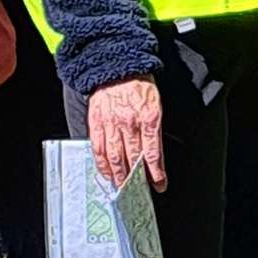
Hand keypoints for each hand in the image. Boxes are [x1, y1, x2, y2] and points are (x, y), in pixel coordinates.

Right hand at [88, 76, 168, 191]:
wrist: (118, 66)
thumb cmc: (141, 85)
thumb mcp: (157, 105)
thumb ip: (154, 129)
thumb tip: (153, 155)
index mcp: (149, 118)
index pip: (153, 154)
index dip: (157, 173)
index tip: (160, 186)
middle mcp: (130, 123)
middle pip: (133, 159)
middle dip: (136, 179)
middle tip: (138, 191)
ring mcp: (111, 123)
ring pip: (114, 157)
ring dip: (119, 175)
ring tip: (122, 186)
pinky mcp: (97, 122)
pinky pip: (98, 148)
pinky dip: (102, 163)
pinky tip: (106, 173)